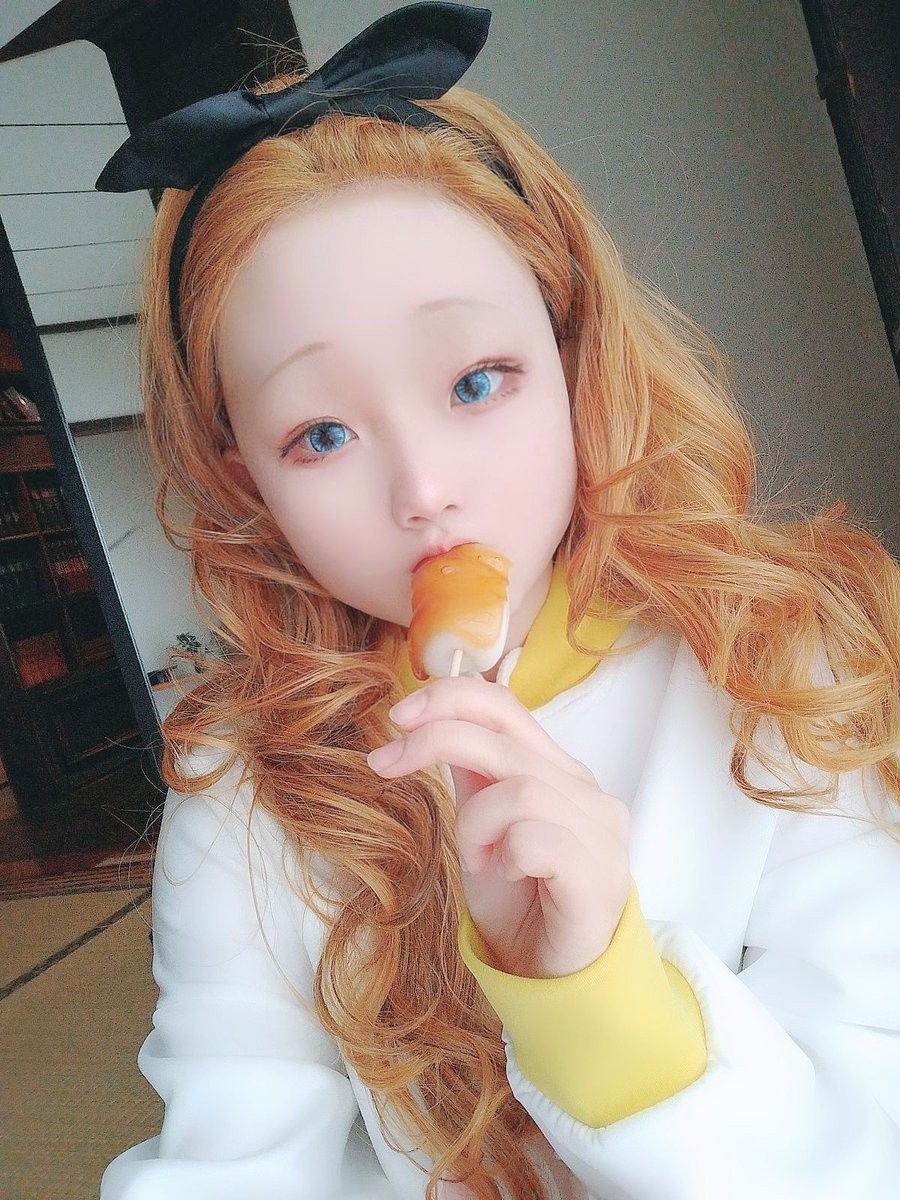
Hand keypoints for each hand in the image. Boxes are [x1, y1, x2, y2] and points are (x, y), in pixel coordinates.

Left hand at [367, 675, 630, 977]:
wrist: (555, 977)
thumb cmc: (520, 900)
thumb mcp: (483, 827)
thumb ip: (473, 775)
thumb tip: (430, 722)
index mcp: (556, 769)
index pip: (506, 704)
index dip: (450, 697)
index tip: (398, 716)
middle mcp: (584, 789)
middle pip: (503, 736)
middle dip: (433, 740)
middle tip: (384, 765)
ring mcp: (599, 829)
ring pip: (517, 789)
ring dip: (474, 824)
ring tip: (475, 860)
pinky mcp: (598, 872)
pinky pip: (535, 838)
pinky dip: (505, 853)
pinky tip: (505, 875)